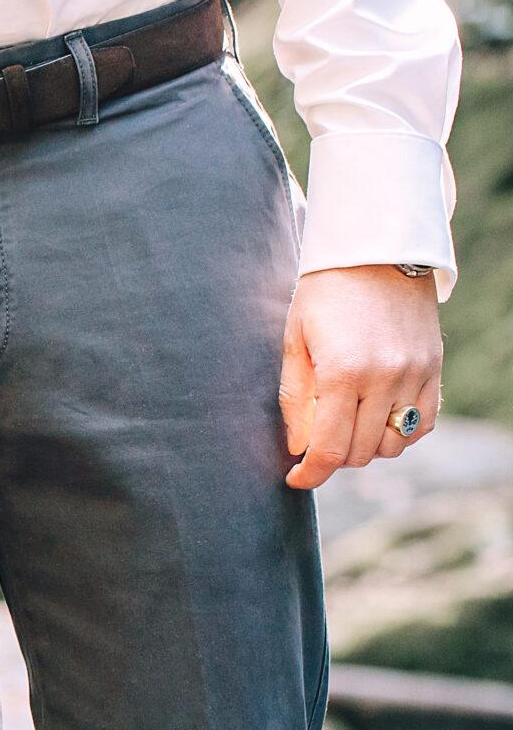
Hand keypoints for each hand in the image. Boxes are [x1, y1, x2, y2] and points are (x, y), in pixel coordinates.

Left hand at [278, 265, 442, 489]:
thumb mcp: (294, 342)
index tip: (295, 479)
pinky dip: (400, 434)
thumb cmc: (324, 294)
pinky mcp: (434, 368)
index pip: (328, 450)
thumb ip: (294, 400)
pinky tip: (377, 421)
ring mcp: (415, 374)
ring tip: (344, 429)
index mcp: (342, 373)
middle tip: (315, 445)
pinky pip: (423, 424)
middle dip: (332, 459)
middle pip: (360, 452)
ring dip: (366, 448)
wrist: (378, 250)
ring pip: (394, 444)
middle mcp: (385, 378)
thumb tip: (299, 449)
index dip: (309, 475)